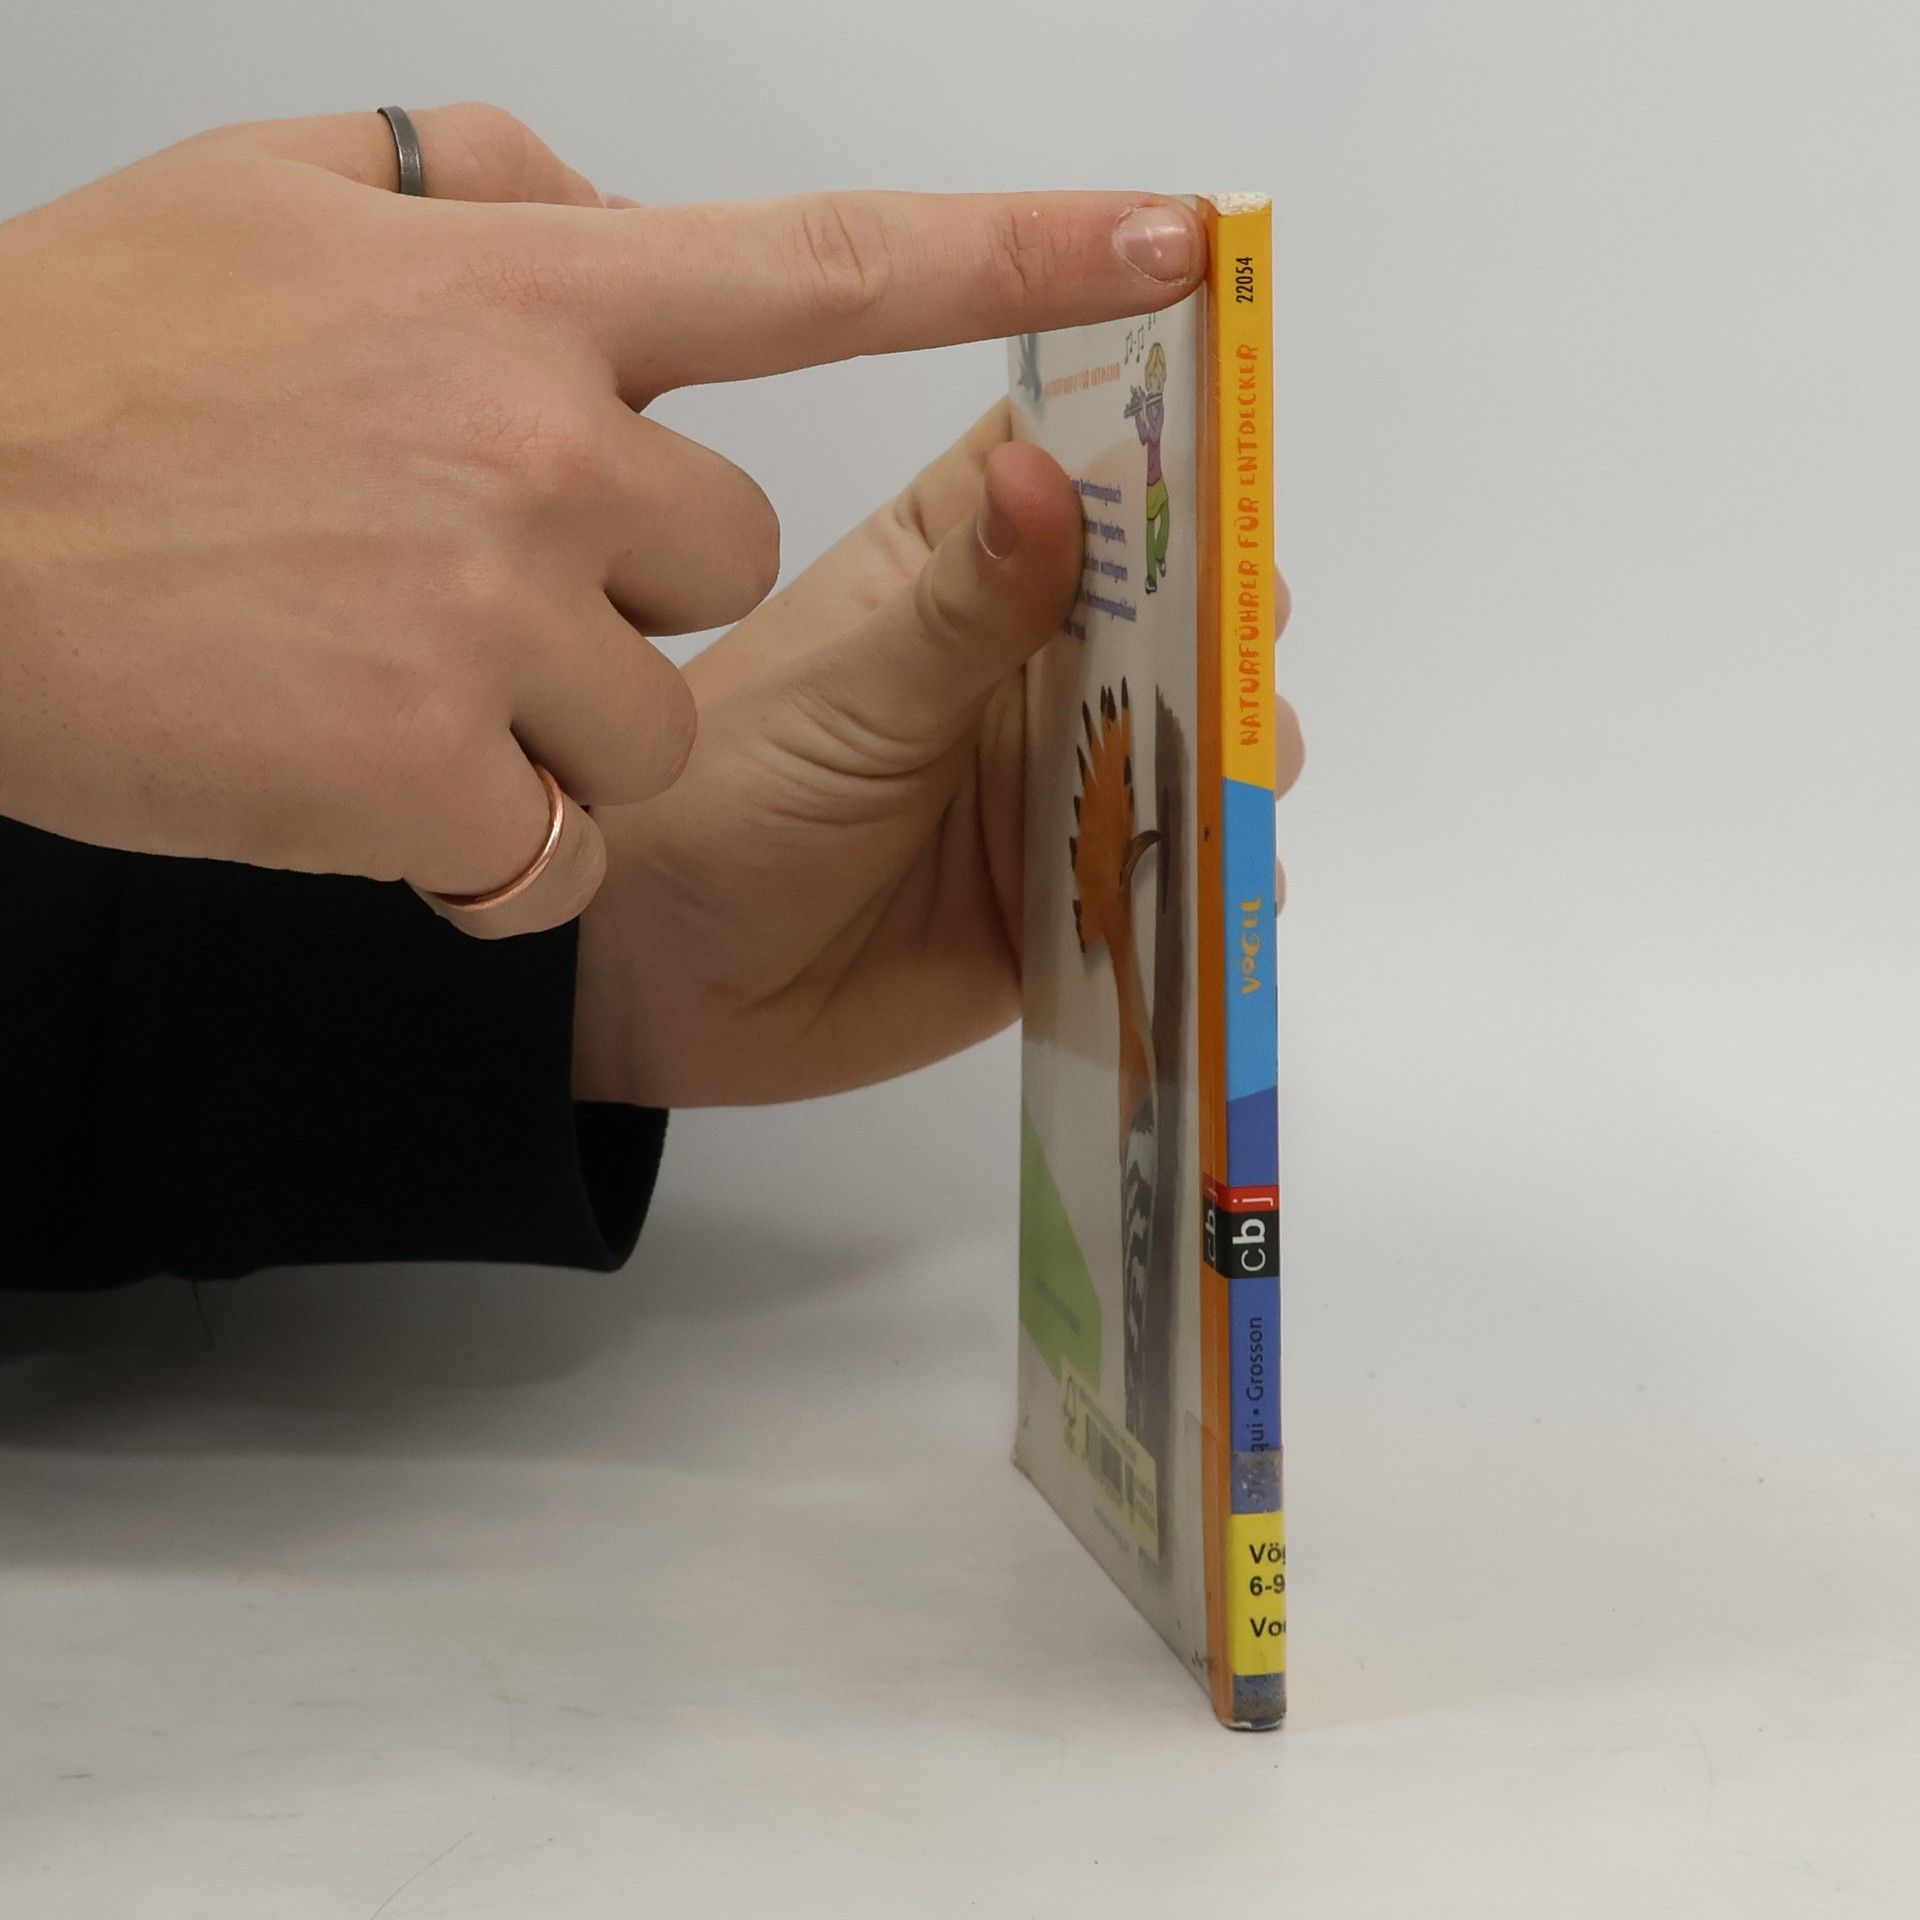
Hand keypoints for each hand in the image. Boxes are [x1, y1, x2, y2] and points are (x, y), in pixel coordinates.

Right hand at [0, 106, 1208, 930]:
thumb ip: (470, 189)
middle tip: (455, 576)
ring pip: (652, 719)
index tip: (1176, 247)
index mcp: (522, 288)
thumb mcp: (269, 204)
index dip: (1023, 256)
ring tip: (373, 676)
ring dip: (549, 723)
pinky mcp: (434, 775)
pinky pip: (548, 846)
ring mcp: (492, 614)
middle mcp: (538, 439)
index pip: (831, 265)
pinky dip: (475, 841)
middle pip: (732, 552)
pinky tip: (348, 775)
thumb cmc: (75, 373)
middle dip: (631, 584)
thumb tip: (599, 196)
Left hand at [572, 407, 1303, 1107]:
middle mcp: (1033, 656)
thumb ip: (959, 612)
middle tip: (1243, 627)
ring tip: (1231, 759)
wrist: (674, 984)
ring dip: (1241, 739)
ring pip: (1208, 729)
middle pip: (1182, 593)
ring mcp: (1067, 772)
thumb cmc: (725, 802)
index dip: (1165, 427)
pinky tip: (1217, 872)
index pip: (1081, 455)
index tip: (1239, 413)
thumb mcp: (847, 697)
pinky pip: (1187, 868)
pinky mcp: (1084, 886)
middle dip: (1232, 602)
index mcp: (962, 561)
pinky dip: (1221, 870)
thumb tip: (1045, 475)